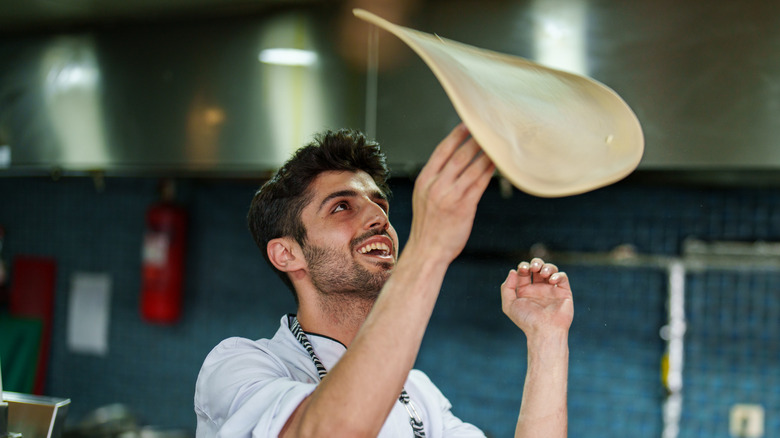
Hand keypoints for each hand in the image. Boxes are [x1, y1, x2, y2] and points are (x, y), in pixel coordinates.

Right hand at [406, 123, 494, 263]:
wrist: (426, 252)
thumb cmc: (428, 226)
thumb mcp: (424, 197)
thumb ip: (437, 180)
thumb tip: (456, 162)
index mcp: (424, 180)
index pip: (441, 151)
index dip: (456, 136)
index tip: (468, 124)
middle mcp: (435, 186)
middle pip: (459, 155)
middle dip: (475, 140)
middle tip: (488, 128)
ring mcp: (449, 196)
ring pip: (471, 167)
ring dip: (486, 154)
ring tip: (497, 143)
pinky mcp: (463, 207)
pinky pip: (479, 184)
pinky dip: (489, 171)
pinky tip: (497, 164)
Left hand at [500, 258, 573, 336]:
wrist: (544, 331)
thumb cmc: (526, 320)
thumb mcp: (509, 305)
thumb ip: (507, 287)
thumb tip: (513, 271)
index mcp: (525, 291)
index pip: (524, 272)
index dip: (523, 266)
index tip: (523, 270)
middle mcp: (538, 289)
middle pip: (538, 267)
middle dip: (535, 262)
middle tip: (533, 267)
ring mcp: (551, 290)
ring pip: (551, 270)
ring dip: (547, 267)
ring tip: (542, 273)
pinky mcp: (564, 292)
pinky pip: (562, 277)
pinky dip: (557, 275)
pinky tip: (551, 281)